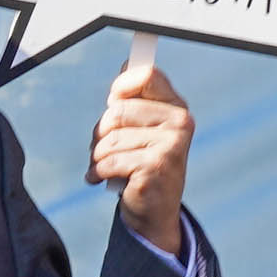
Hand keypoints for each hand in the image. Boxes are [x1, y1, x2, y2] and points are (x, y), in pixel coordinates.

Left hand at [89, 58, 193, 256]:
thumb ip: (135, 99)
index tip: (112, 100)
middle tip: (103, 148)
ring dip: (97, 156)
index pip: (147, 75)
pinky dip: (97, 173)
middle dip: (101, 132)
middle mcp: (179, 124)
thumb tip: (128, 63)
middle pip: (117, 110)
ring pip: (109, 139)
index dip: (121, 85)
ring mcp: (170, 146)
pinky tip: (101, 179)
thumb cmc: (143, 166)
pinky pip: (109, 161)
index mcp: (176, 108)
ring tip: (105, 166)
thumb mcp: (142, 129)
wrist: (155, 213)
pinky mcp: (155, 168)